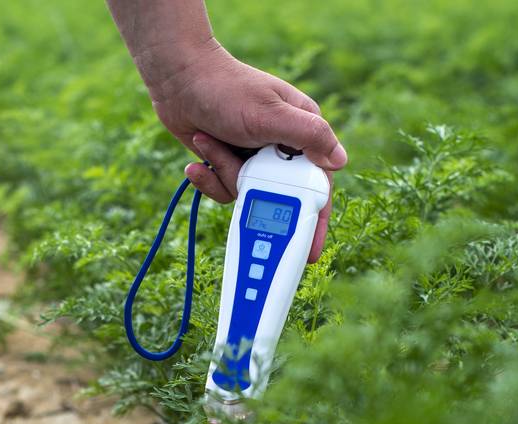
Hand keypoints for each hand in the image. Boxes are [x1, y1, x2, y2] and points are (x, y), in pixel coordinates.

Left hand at [147, 44, 345, 262]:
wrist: (178, 80)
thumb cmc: (227, 88)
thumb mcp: (271, 113)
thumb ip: (308, 136)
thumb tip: (339, 162)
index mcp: (302, 130)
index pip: (318, 182)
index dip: (315, 218)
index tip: (311, 250)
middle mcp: (281, 146)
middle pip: (279, 194)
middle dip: (252, 189)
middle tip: (238, 181)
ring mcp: (254, 156)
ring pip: (249, 194)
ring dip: (225, 175)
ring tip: (210, 143)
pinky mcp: (229, 162)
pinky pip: (226, 189)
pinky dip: (209, 178)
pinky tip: (197, 160)